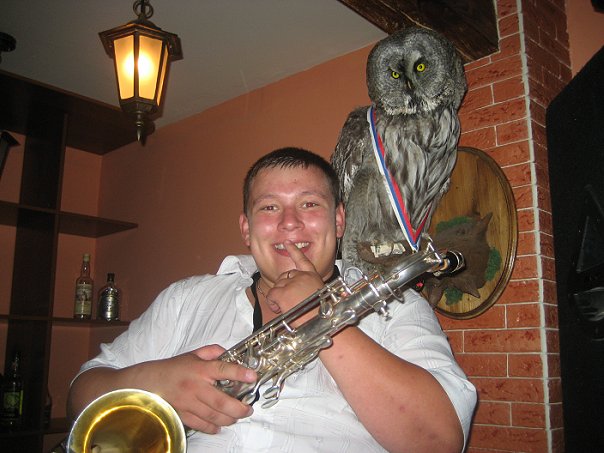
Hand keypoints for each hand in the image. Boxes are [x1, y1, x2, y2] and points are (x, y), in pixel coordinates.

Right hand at [142, 344, 256, 433]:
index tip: (252, 377)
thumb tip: (229, 353)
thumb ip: (213, 351)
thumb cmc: (174, 368)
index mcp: (200, 368)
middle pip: (221, 401)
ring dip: (228, 419)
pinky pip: (200, 424)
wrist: (150, 381)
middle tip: (248, 408)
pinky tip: (220, 425)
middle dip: (238, 408)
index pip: (223, 369)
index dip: (239, 373)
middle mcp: (196, 387)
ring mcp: (189, 403)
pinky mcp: (183, 414)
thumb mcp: (194, 354)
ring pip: (213, 416)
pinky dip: (212, 427)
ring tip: (237, 417)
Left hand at [267, 240, 324, 317]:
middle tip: (288, 302)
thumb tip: (300, 294)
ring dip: (278, 297)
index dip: (294, 251)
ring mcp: (292, 283)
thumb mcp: (320, 296)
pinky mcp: (283, 292)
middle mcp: (302, 276)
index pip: (302, 260)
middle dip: (283, 288)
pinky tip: (280, 309)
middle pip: (285, 276)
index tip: (287, 243)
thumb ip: (310, 289)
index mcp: (313, 277)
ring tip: (287, 309)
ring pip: (277, 286)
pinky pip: (271, 295)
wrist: (322, 322)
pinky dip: (273, 303)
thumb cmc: (322, 314)